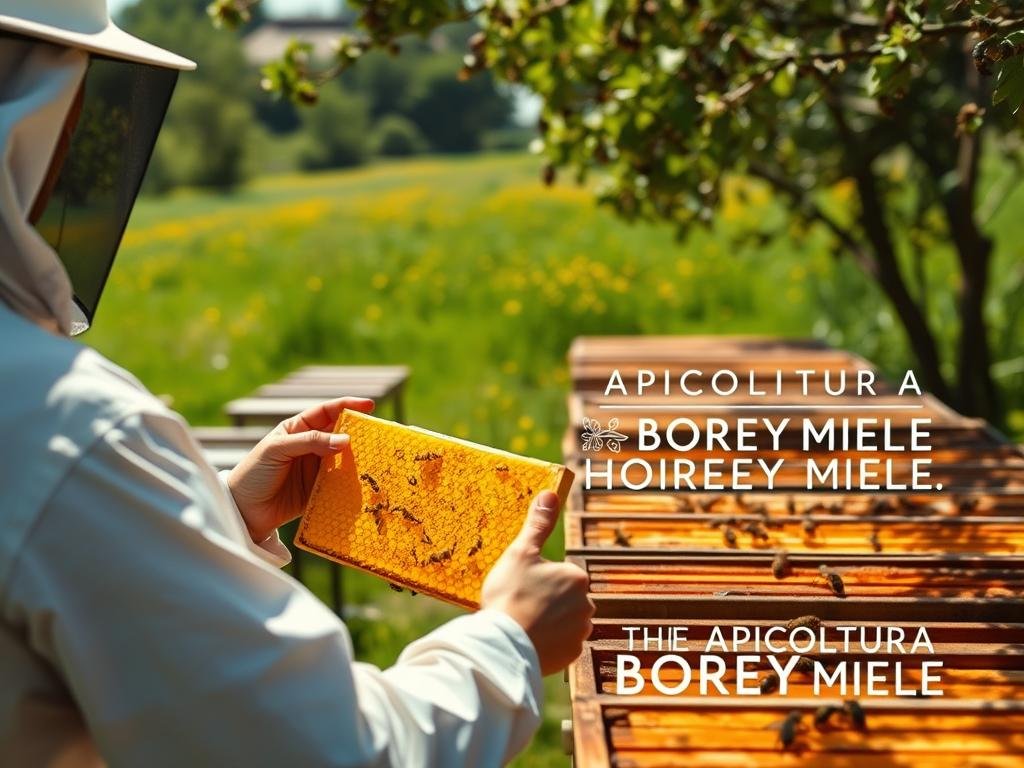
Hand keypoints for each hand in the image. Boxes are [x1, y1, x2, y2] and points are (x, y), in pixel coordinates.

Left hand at [226, 397, 374, 542]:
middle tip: (378, 434)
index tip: (369, 405)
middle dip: (359, 432)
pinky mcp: (320, 491)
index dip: (347, 406)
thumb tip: (345, 440)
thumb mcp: (277, 450)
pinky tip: (362, 481)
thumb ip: (310, 442)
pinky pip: (340, 483)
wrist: (243, 511)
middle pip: (340, 434)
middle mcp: (310, 447)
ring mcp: (316, 469)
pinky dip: (352, 482)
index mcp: (298, 429)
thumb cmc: (254, 473)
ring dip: (358, 458)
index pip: (326, 412)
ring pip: (344, 459)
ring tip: (375, 458)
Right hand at [481, 491, 594, 675]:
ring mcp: (580, 633)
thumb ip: (538, 524)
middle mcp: (587, 605)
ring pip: (563, 622)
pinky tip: (528, 640)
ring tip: (522, 624)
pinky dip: (547, 643)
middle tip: (519, 605)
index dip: (538, 579)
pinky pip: (560, 644)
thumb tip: (550, 493)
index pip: (560, 573)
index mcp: (577, 577)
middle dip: (546, 601)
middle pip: (564, 598)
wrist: (504, 644)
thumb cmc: (510, 594)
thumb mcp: (521, 552)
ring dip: (548, 623)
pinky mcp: (571, 656)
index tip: (521, 586)